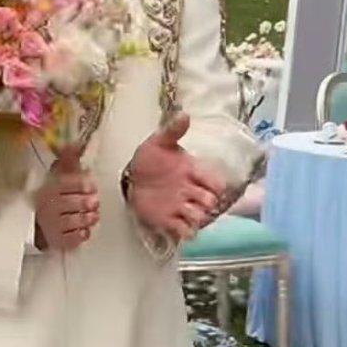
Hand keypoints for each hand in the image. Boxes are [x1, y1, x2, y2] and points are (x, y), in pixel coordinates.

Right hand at [34, 147, 99, 251]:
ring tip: (91, 216)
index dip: (85, 185)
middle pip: (77, 203)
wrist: (36, 224)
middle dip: (90, 203)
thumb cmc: (52, 198)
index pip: (70, 184)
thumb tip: (76, 142)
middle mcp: (48, 206)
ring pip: (77, 221)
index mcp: (49, 188)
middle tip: (94, 203)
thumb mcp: (58, 176)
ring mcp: (51, 225)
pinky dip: (82, 234)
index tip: (91, 187)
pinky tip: (83, 229)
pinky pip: (75, 238)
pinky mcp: (56, 241)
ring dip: (88, 218)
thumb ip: (68, 160)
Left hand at [126, 112, 226, 242]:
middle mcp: (191, 191)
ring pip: (199, 218)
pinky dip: (184, 232)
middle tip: (193, 200)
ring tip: (183, 212)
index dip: (215, 186)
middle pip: (210, 203)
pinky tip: (176, 227)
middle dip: (205, 204)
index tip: (209, 186)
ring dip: (195, 218)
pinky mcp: (168, 220)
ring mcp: (180, 207)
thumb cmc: (151, 158)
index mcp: (193, 172)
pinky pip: (183, 231)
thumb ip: (172, 131)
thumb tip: (184, 114)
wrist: (131, 175)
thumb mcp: (160, 142)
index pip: (215, 183)